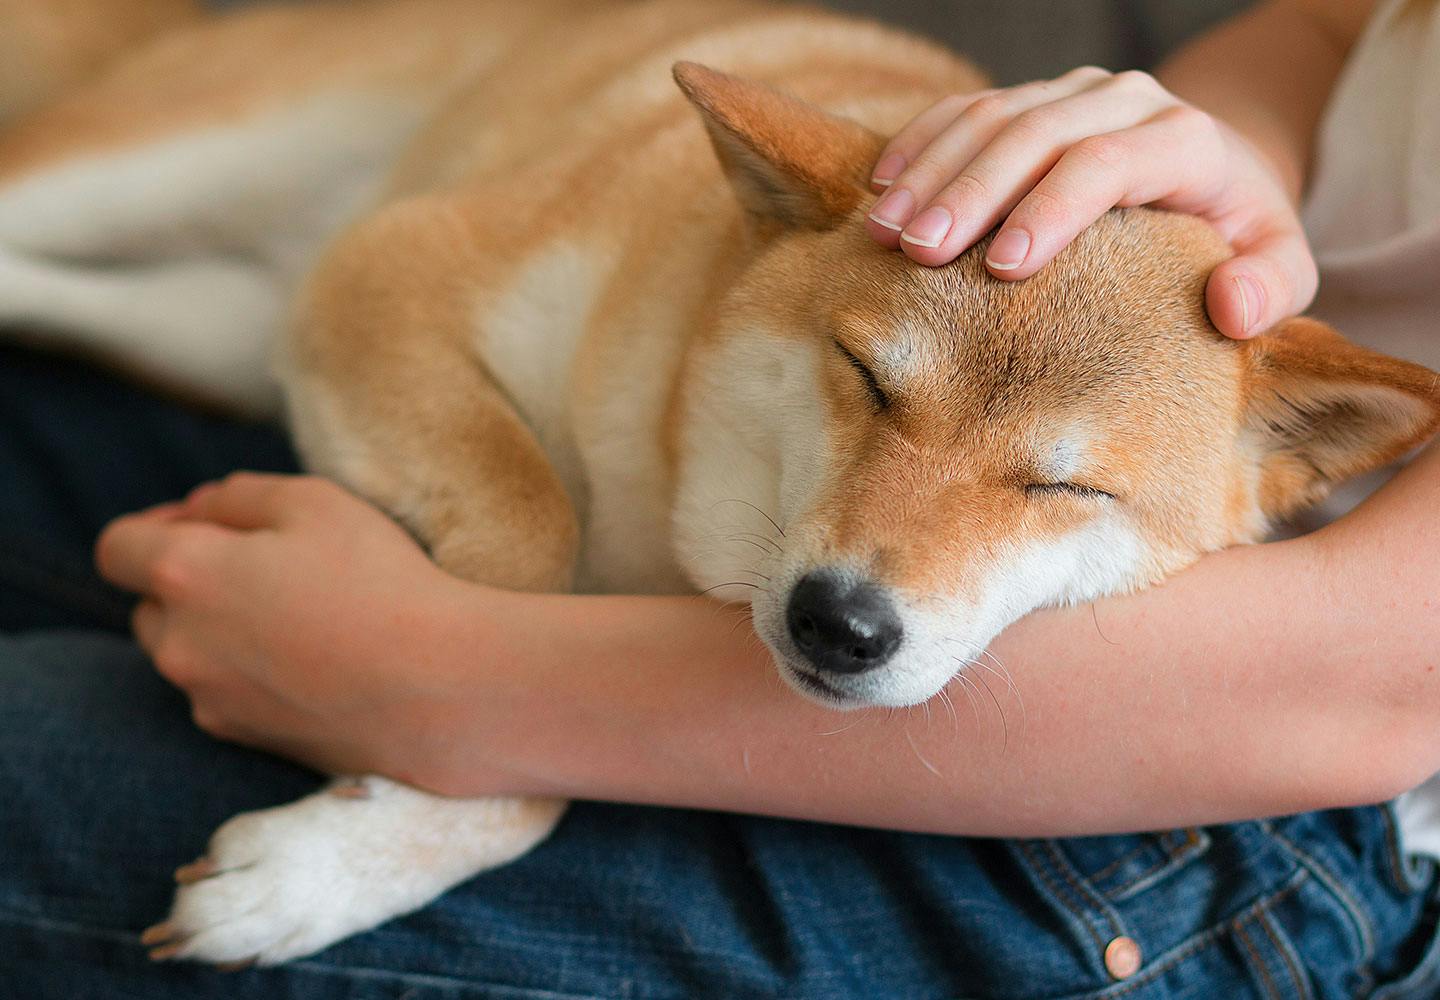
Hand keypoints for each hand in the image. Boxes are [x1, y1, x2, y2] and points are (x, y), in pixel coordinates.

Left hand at [95, 472, 476, 781]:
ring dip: (219, 630)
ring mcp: (208, 699)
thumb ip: (237, 496)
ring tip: (299, 616)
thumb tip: (201, 512)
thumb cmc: (380, 582)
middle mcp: (178, 645)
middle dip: (188, 581)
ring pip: (187, 653)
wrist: (438, 689)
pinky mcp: (244, 739)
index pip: (115, 548)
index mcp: (184, 574)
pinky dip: (251, 672)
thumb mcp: (315, 501)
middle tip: (267, 566)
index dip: (153, 526)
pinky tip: (315, 659)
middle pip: (149, 605)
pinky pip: (224, 693)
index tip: (207, 524)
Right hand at [865, 67, 1314, 337]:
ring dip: (932, 171)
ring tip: (884, 229)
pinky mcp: (1033, 98)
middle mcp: (1126, 100)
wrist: (1219, 173)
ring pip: (992, 115)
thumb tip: (1231, 306)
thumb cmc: (1236, 236)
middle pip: (1037, 132)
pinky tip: (883, 185)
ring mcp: (1073, 94)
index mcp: (1185, 138)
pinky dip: (921, 143)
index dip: (1051, 209)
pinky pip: (967, 109)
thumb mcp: (1279, 264)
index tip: (1003, 267)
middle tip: (918, 252)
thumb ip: (1273, 288)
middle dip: (971, 192)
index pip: (1105, 162)